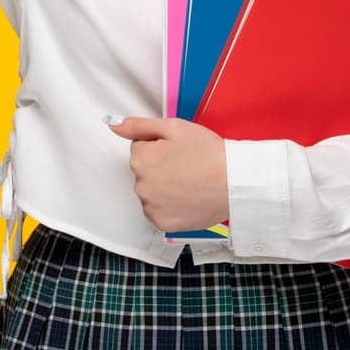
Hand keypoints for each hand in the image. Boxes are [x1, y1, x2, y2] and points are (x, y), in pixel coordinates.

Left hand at [107, 116, 230, 232]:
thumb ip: (139, 126)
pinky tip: (187, 197)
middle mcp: (141, 185)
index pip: (140, 149)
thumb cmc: (209, 152)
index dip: (160, 147)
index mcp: (140, 159)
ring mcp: (151, 207)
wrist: (234, 181)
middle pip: (144, 172)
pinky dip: (169, 206)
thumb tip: (114, 125)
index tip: (178, 150)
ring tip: (189, 182)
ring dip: (163, 188)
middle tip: (186, 165)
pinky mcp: (163, 223)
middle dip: (160, 167)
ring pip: (151, 192)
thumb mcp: (174, 127)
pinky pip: (158, 211)